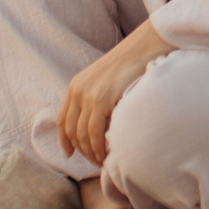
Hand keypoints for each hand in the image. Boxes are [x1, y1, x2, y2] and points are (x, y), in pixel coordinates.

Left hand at [55, 21, 177, 165]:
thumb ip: (99, 96)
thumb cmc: (134, 63)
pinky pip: (94, 132)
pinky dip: (98, 148)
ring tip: (103, 162)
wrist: (146, 46)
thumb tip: (102, 120)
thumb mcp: (108, 79)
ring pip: (82, 135)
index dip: (65, 140)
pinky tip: (106, 155)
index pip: (63, 120)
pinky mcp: (101, 99)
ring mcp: (88, 95)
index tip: (70, 154)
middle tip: (95, 162)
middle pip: (72, 131)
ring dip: (91, 153)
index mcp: (76, 85)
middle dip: (82, 151)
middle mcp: (78, 91)